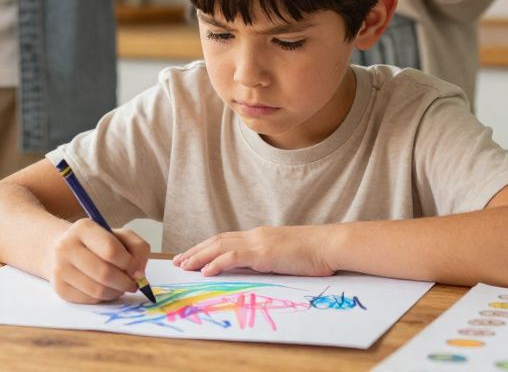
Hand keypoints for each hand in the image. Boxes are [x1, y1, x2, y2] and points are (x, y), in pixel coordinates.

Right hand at [47, 218, 150, 303]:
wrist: (62, 250)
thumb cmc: (97, 243)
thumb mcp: (119, 236)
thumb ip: (137, 248)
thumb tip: (139, 273)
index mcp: (83, 228)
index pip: (111, 250)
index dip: (129, 264)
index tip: (137, 270)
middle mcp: (66, 247)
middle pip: (104, 273)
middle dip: (125, 282)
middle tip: (133, 284)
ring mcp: (60, 269)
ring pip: (98, 290)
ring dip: (116, 292)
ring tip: (120, 287)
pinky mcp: (59, 288)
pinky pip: (89, 300)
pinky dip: (104, 298)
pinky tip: (106, 290)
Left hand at [173, 225, 333, 276]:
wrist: (328, 245)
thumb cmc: (313, 253)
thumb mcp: (284, 255)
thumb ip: (267, 258)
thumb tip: (255, 267)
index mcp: (259, 236)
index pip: (226, 239)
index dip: (206, 246)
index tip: (191, 255)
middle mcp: (254, 236)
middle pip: (217, 240)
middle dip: (195, 250)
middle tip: (178, 261)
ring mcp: (258, 242)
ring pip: (220, 246)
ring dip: (199, 256)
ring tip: (184, 266)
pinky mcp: (263, 253)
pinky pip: (234, 257)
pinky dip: (216, 263)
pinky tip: (205, 271)